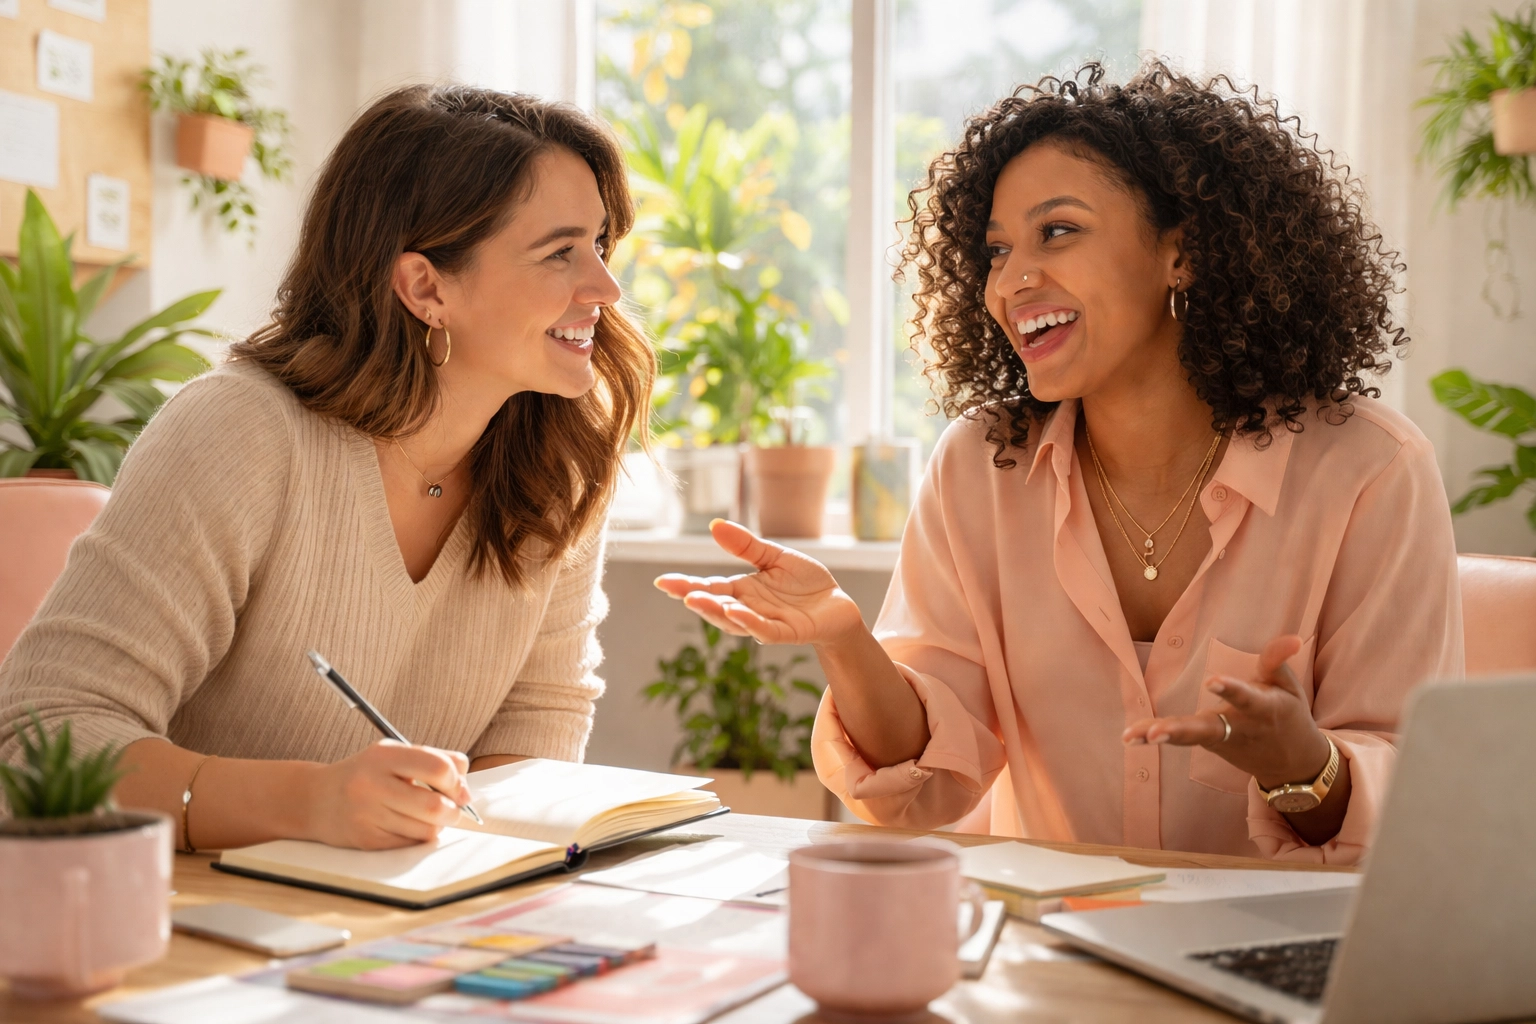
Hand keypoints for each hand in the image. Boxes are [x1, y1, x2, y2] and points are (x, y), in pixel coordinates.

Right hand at [304, 740, 471, 849]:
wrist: (316, 799)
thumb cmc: (367, 773)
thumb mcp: (395, 753)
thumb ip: (436, 758)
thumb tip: (467, 785)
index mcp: (384, 755)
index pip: (437, 768)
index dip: (457, 783)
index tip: (461, 791)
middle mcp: (372, 784)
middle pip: (433, 806)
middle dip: (453, 811)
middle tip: (453, 810)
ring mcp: (367, 815)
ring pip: (425, 830)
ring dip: (437, 826)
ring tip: (428, 817)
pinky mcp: (366, 841)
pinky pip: (410, 844)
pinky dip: (418, 837)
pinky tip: (408, 826)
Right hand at [653, 519, 864, 646]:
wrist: (837, 604)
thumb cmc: (805, 583)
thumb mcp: (774, 557)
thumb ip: (746, 546)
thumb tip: (714, 525)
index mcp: (742, 590)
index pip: (709, 588)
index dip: (686, 586)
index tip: (662, 581)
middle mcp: (748, 609)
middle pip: (716, 606)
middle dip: (695, 599)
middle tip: (675, 591)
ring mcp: (766, 622)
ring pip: (735, 622)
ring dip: (715, 612)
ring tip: (695, 600)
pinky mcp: (787, 632)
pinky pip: (765, 630)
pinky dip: (749, 623)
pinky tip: (735, 611)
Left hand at [1122, 634, 1330, 789]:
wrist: (1293, 765)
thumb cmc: (1288, 715)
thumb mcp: (1290, 687)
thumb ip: (1278, 660)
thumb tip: (1293, 638)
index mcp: (1263, 710)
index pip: (1245, 698)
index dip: (1230, 689)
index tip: (1211, 681)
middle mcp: (1238, 728)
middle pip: (1206, 730)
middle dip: (1180, 731)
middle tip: (1155, 734)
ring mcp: (1220, 740)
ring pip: (1189, 738)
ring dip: (1160, 736)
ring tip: (1131, 736)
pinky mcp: (1208, 744)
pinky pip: (1181, 739)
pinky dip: (1155, 737)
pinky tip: (1129, 736)